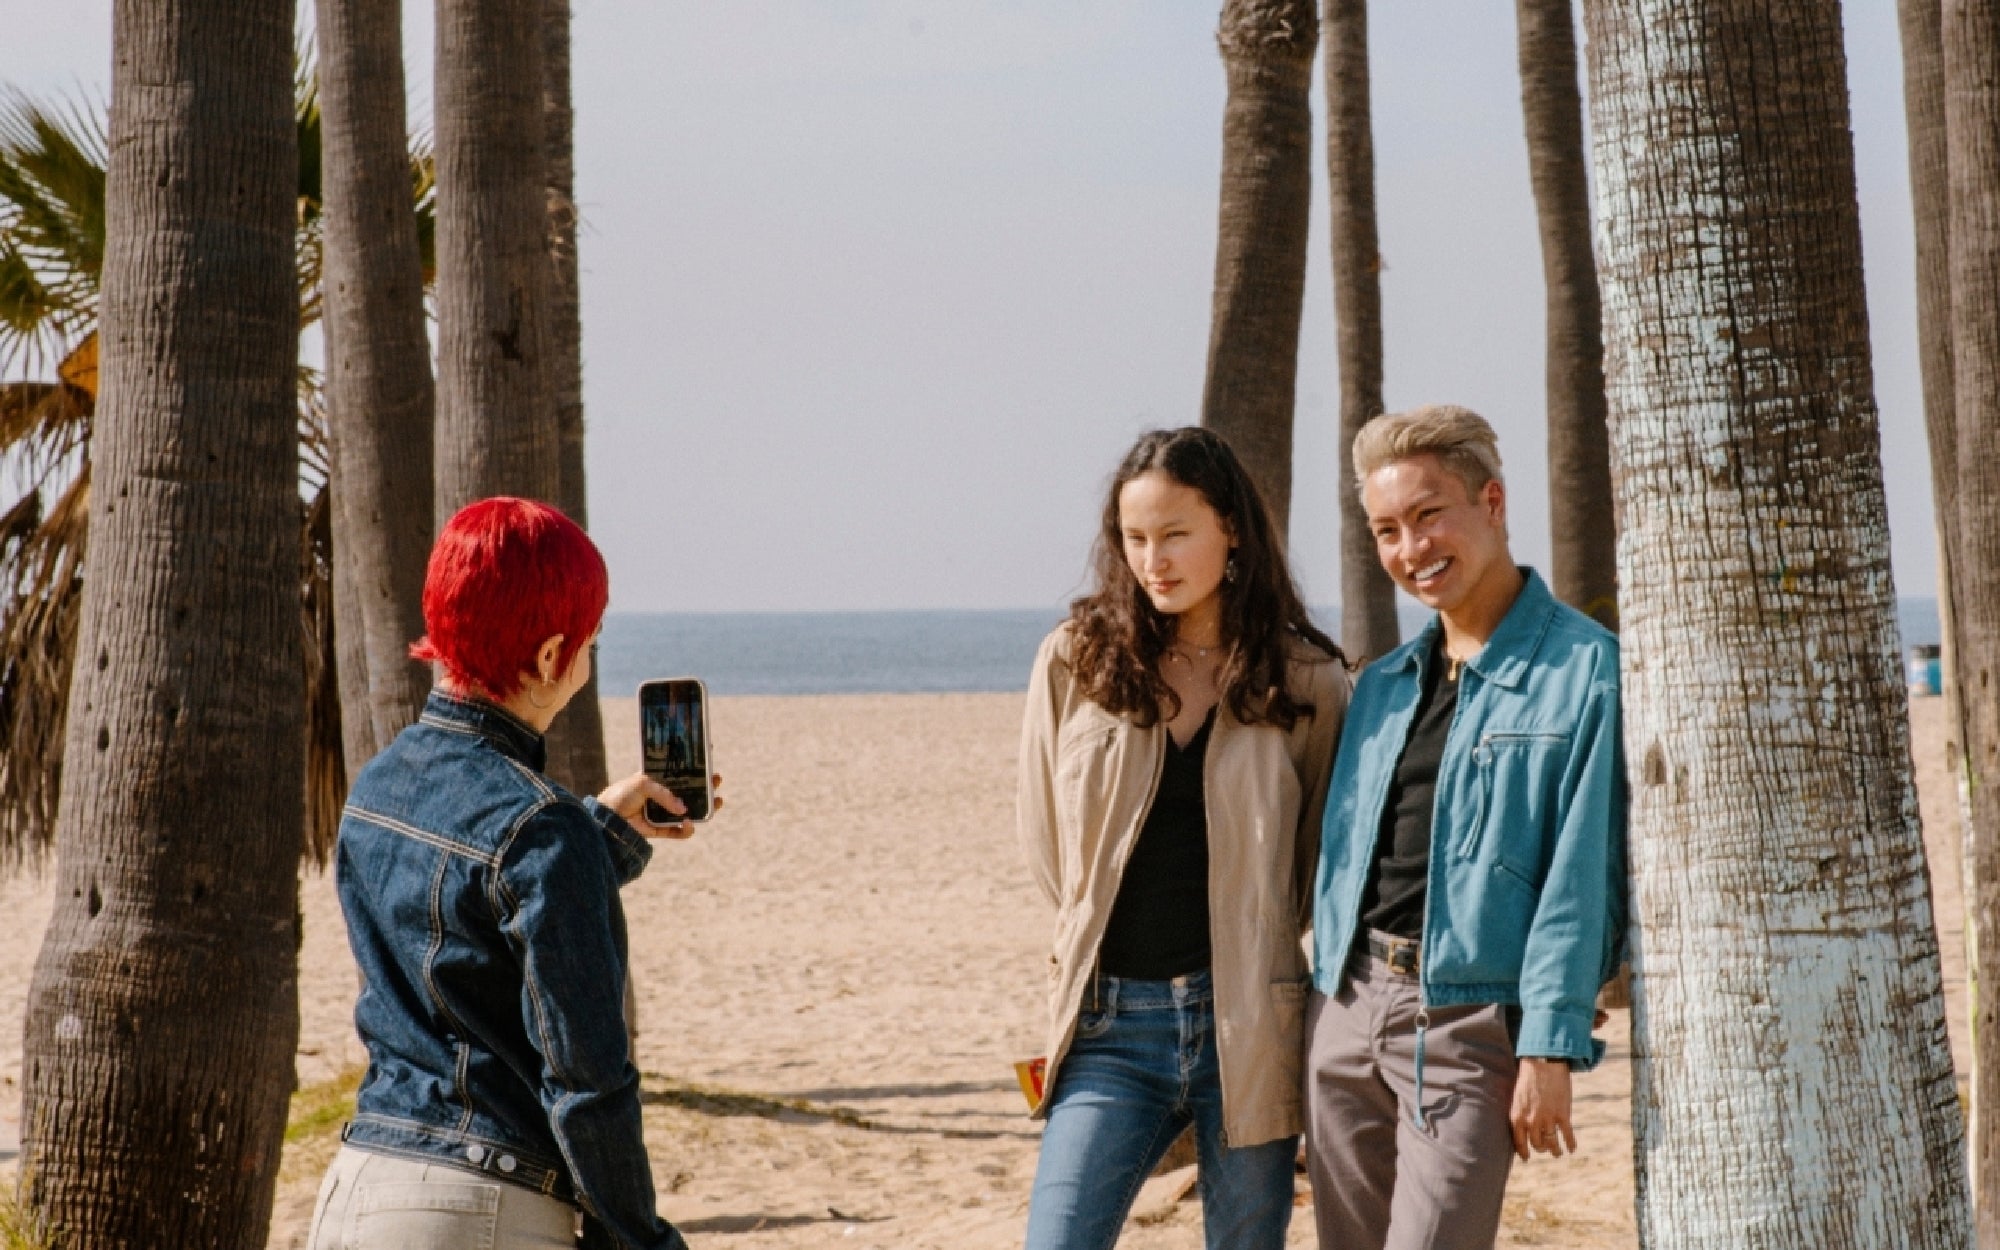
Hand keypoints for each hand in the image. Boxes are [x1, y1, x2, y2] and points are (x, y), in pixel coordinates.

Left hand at [597, 773, 724, 839]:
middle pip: (689, 790)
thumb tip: (683, 809)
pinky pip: (678, 831)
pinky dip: (687, 830)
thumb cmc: (621, 794)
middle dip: (706, 785)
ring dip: (705, 807)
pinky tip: (689, 823)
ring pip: (689, 811)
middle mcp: (661, 796)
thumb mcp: (643, 783)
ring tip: (717, 802)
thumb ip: (665, 794)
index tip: (708, 754)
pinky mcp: (659, 830)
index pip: (678, 771)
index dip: (693, 764)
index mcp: (656, 780)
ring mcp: (661, 813)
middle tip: (717, 779)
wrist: (606, 818)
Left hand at [1510, 1058, 1575, 1160]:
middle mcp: (1531, 1121)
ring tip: (1558, 1153)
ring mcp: (1548, 1119)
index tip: (1526, 1158)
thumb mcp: (1517, 1097)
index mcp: (1517, 1116)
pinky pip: (1567, 1135)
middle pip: (1537, 1144)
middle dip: (1541, 1149)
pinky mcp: (1563, 1115)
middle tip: (1545, 1149)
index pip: (1519, 1142)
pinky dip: (1570, 1144)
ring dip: (1555, 1150)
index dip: (1523, 1152)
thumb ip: (1520, 1113)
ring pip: (1552, 1143)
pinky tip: (1572, 1149)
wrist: (1543, 1063)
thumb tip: (1522, 1128)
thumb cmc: (1528, 1077)